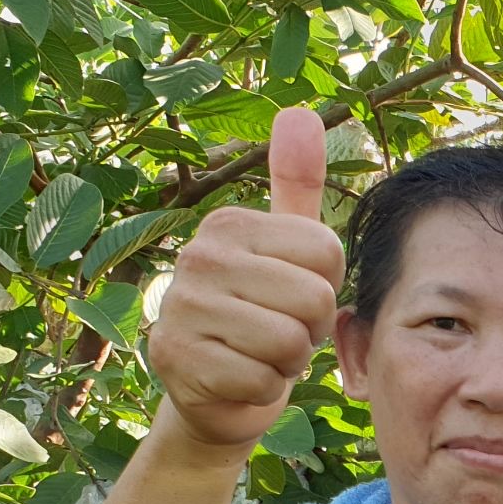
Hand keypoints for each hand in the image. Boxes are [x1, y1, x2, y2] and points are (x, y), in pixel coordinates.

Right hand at [148, 106, 347, 449]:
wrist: (216, 392)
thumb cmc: (264, 314)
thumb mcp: (287, 248)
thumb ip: (296, 184)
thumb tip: (300, 110)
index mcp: (230, 224)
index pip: (328, 254)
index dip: (326, 287)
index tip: (294, 296)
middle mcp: (198, 256)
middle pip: (313, 300)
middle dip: (310, 330)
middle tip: (280, 332)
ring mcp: (180, 307)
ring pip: (289, 343)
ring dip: (286, 363)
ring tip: (260, 355)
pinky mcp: (174, 360)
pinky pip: (261, 381)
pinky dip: (262, 390)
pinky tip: (239, 380)